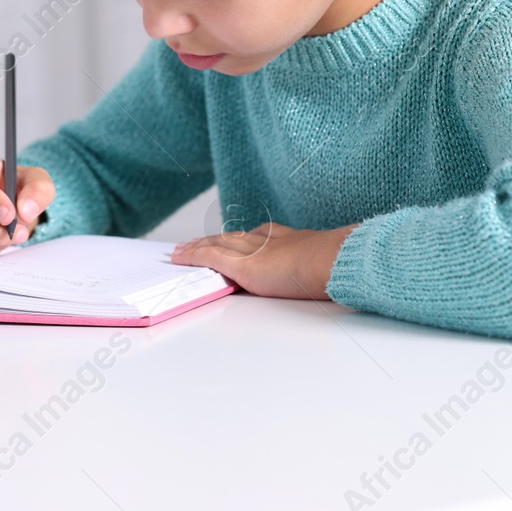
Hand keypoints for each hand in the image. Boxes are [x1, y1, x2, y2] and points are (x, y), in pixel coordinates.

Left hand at [170, 223, 355, 298]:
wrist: (329, 261)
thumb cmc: (333, 265)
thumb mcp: (323, 262)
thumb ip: (316, 266)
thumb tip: (329, 274)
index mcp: (284, 239)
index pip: (254, 235)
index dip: (238, 238)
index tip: (231, 238)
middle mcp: (263, 240)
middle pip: (229, 238)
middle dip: (211, 240)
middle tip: (194, 242)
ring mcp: (250, 251)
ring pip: (214, 244)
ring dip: (195, 247)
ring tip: (180, 249)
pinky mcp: (240, 265)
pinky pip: (208, 257)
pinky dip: (191, 256)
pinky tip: (178, 256)